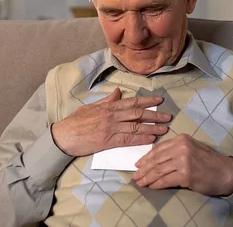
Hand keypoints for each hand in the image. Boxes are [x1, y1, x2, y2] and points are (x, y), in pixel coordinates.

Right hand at [51, 88, 171, 156]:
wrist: (64, 135)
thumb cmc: (75, 121)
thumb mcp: (90, 106)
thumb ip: (106, 100)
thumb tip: (118, 92)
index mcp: (108, 107)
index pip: (132, 102)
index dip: (147, 101)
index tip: (159, 100)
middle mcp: (112, 116)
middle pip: (138, 114)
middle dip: (155, 114)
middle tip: (168, 116)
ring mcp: (111, 128)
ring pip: (136, 127)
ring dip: (152, 128)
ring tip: (164, 129)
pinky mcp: (108, 141)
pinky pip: (128, 140)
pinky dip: (141, 139)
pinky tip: (151, 139)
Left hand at [132, 134, 232, 195]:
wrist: (227, 173)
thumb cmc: (208, 162)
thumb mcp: (191, 149)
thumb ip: (174, 151)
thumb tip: (154, 161)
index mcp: (181, 139)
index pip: (158, 149)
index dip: (146, 158)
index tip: (138, 165)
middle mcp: (181, 147)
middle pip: (156, 159)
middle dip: (144, 169)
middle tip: (136, 176)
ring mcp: (184, 160)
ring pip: (159, 170)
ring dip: (148, 178)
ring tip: (140, 183)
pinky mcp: (186, 174)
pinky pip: (166, 180)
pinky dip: (157, 184)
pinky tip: (152, 186)